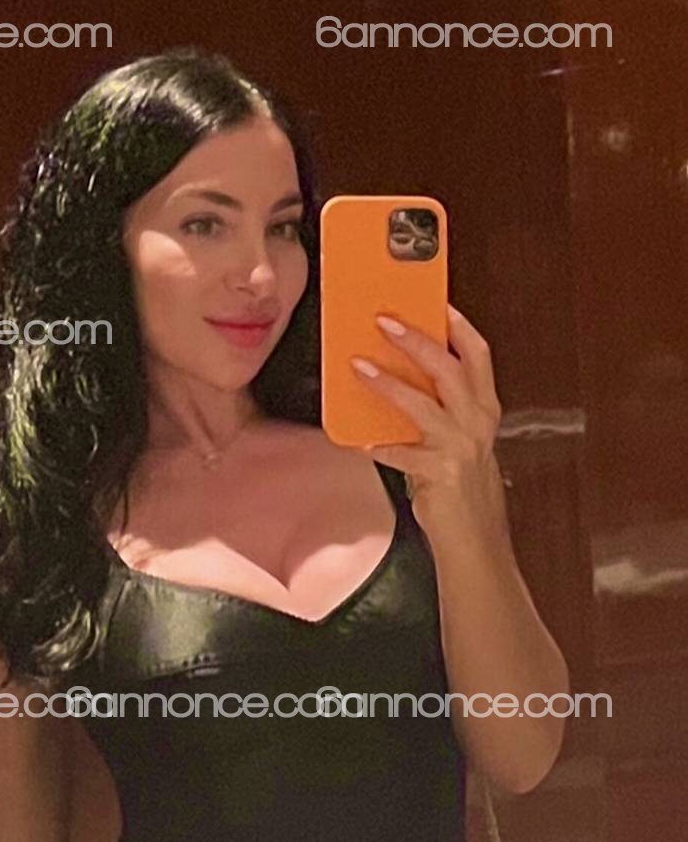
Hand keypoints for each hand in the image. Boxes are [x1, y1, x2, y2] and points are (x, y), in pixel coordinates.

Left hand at [350, 305, 508, 548]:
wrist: (475, 539)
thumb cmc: (461, 487)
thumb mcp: (459, 440)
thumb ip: (439, 411)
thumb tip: (400, 379)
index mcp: (484, 410)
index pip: (478, 357)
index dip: (459, 327)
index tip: (438, 302)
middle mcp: (476, 424)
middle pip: (448, 369)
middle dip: (416, 341)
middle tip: (384, 321)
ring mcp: (460, 448)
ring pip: (422, 405)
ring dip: (387, 383)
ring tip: (358, 367)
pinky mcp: (440, 475)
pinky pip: (401, 455)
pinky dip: (380, 447)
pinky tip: (359, 442)